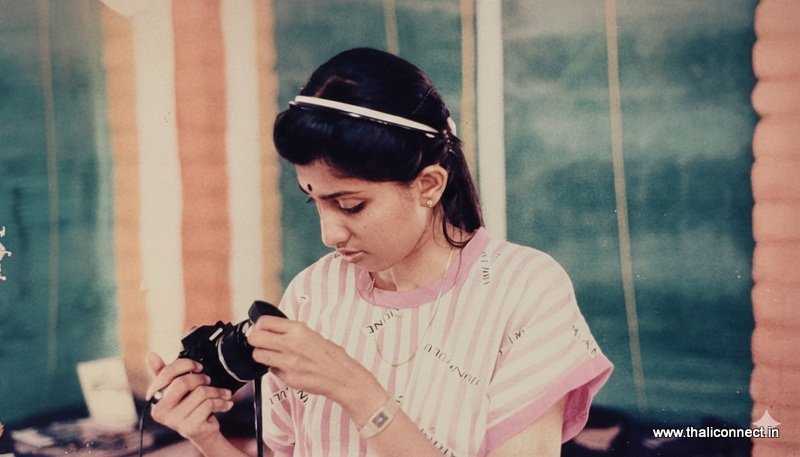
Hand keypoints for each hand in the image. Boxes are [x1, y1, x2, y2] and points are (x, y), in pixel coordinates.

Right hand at [145, 352, 233, 445]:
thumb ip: (164, 372)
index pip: (166, 373)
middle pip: (182, 383)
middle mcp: (160, 411)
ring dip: (216, 391)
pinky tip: (225, 404)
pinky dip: (221, 402)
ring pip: (200, 393)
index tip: (199, 366)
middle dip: (200, 378)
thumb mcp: (176, 388)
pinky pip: (209, 405)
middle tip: (208, 380)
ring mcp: (174, 421)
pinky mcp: (190, 428)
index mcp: (154, 398)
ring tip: (222, 393)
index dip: (185, 364)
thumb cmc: (188, 405)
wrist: (202, 432)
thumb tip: (151, 355)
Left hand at [246, 317, 383, 408]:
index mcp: (298, 330)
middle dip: (253, 339)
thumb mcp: (312, 334)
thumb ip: (291, 332)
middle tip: (258, 341)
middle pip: (255, 338)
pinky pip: (271, 370)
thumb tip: (271, 330)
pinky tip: (285, 367)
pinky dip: (274, 368)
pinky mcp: (288, 378)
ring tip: (270, 355)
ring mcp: (288, 363)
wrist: (342, 377)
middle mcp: (291, 344)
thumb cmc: (332, 356)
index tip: (259, 329)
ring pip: (258, 355)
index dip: (258, 325)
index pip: (264, 322)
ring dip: (260, 355)